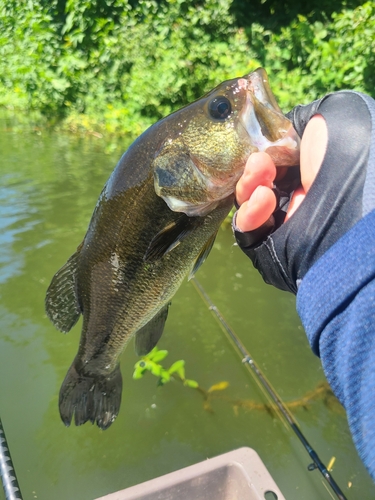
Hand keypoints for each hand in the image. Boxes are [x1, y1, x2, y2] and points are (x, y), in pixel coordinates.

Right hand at [233, 91, 371, 292]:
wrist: (352, 209)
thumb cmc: (350, 158)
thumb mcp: (336, 114)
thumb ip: (304, 117)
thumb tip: (282, 130)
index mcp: (318, 169)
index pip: (278, 159)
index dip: (265, 149)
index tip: (264, 144)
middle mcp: (303, 196)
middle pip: (259, 180)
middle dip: (254, 168)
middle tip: (259, 162)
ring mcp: (288, 223)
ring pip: (248, 203)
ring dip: (248, 186)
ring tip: (259, 176)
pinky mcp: (273, 248)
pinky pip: (248, 231)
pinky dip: (250, 213)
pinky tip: (263, 199)